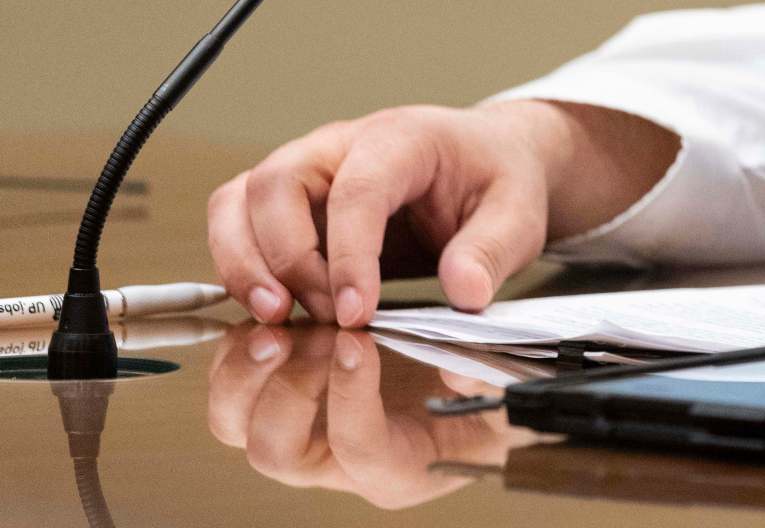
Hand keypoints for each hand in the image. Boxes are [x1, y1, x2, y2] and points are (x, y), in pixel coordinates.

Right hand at [205, 99, 672, 327]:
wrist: (486, 162)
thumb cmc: (496, 180)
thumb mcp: (518, 214)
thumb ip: (493, 250)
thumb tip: (466, 293)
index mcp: (401, 139)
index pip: (357, 191)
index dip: (349, 256)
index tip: (358, 314)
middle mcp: (339, 145)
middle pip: (274, 185)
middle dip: (285, 259)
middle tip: (322, 318)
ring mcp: (306, 170)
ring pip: (238, 202)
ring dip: (245, 264)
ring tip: (279, 319)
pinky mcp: (288, 202)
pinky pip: (236, 224)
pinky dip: (239, 268)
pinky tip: (273, 312)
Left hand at [205, 323, 529, 507]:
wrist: (485, 366)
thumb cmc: (501, 386)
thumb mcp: (515, 381)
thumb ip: (489, 375)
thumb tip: (458, 369)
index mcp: (400, 470)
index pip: (357, 449)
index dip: (351, 396)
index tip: (362, 338)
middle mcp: (341, 460)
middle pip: (274, 449)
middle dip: (285, 388)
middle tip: (312, 332)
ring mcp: (308, 428)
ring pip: (238, 420)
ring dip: (249, 370)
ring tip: (281, 320)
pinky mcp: (288, 391)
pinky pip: (237, 379)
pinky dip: (242, 343)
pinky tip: (277, 306)